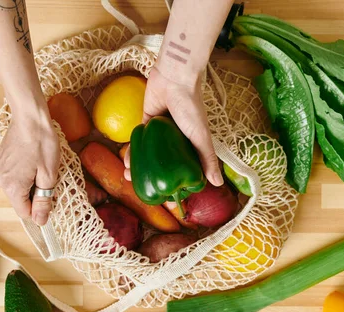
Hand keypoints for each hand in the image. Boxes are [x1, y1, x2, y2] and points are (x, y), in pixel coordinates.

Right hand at [0, 109, 59, 225]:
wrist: (30, 117)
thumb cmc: (42, 143)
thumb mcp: (49, 174)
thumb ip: (43, 200)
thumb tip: (40, 221)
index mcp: (12, 187)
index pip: (25, 213)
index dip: (39, 209)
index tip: (51, 196)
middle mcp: (0, 182)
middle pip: (20, 200)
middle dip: (35, 194)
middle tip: (47, 177)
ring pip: (16, 189)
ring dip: (29, 183)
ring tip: (39, 167)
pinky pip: (12, 177)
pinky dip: (23, 174)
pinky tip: (31, 161)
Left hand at [124, 66, 222, 185]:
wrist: (175, 78)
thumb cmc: (191, 108)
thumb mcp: (201, 137)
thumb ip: (207, 159)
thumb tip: (217, 184)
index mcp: (190, 146)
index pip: (183, 170)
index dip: (175, 185)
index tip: (167, 200)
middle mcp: (176, 141)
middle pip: (163, 165)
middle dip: (152, 179)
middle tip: (142, 192)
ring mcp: (160, 133)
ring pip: (149, 155)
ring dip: (139, 166)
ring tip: (128, 178)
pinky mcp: (147, 122)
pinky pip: (139, 141)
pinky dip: (133, 150)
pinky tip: (126, 161)